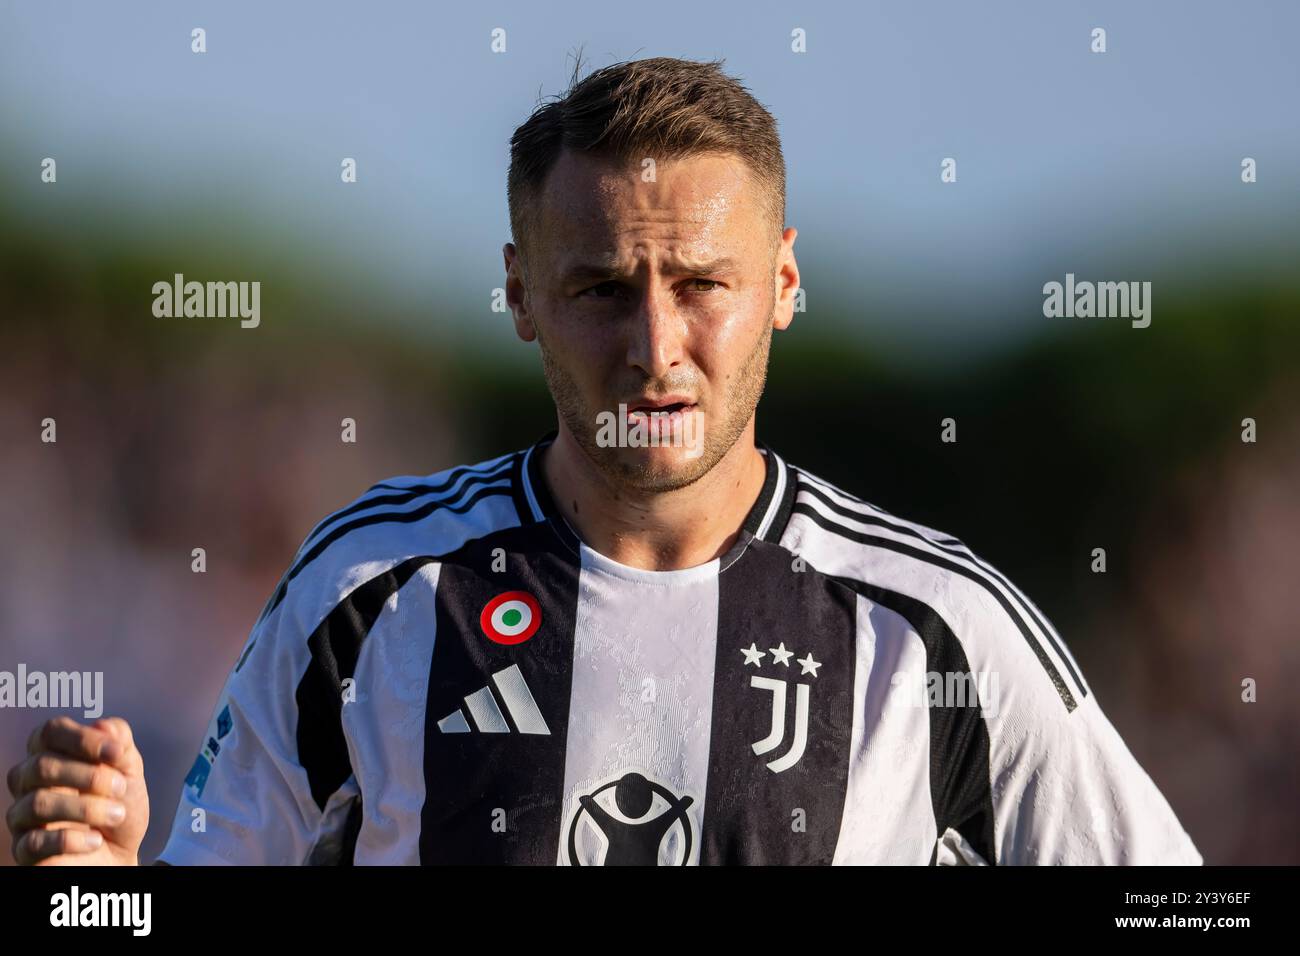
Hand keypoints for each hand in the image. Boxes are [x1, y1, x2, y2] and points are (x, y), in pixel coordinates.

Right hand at [6, 716, 148, 864]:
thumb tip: (103, 724)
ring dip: (86, 808)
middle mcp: (29, 782)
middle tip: (121, 788)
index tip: (116, 753)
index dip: (83, 738)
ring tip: (118, 815)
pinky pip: (35, 841)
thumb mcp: (130, 773)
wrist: (120, 855)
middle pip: (41, 765)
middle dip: (90, 775)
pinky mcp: (24, 850)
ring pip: (38, 802)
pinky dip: (70, 839)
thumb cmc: (119, 806)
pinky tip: (95, 840)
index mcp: (53, 754)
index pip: (50, 732)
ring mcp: (23, 816)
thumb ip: (120, 746)